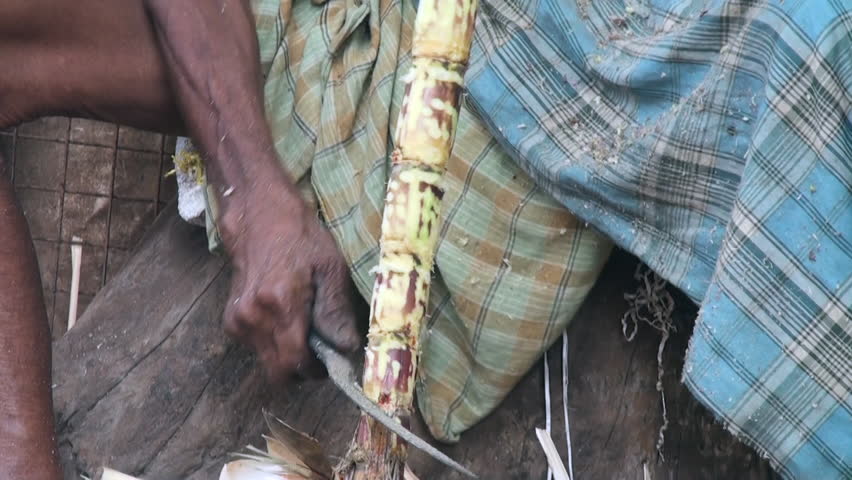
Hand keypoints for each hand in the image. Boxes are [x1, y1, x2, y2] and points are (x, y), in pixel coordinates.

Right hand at [219, 189, 360, 382]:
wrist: (259, 213)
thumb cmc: (300, 235)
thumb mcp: (330, 266)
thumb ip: (335, 310)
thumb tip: (346, 347)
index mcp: (280, 303)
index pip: (295, 362)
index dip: (316, 370)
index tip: (332, 361)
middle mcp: (253, 316)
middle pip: (278, 371)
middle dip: (302, 368)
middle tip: (322, 350)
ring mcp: (238, 319)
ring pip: (267, 362)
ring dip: (288, 355)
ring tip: (305, 327)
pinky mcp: (231, 319)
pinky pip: (256, 347)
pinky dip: (274, 343)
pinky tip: (286, 318)